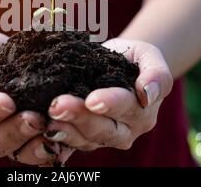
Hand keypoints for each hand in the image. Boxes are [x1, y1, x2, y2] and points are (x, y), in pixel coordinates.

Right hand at [0, 32, 62, 165]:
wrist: (2, 56)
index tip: (6, 101)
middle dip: (17, 130)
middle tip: (34, 117)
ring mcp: (12, 139)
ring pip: (21, 152)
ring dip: (36, 144)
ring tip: (51, 128)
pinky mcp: (34, 139)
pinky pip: (42, 151)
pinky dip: (54, 148)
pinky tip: (66, 138)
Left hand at [44, 38, 172, 161]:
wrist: (119, 66)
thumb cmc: (135, 59)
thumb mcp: (150, 57)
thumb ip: (157, 74)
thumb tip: (147, 93)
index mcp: (142, 111)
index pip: (127, 108)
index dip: (110, 104)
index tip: (92, 99)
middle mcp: (126, 130)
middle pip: (103, 128)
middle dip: (80, 117)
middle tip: (58, 105)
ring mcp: (104, 138)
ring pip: (85, 139)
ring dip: (65, 130)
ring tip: (48, 118)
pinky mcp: (85, 139)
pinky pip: (70, 144)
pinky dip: (57, 140)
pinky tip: (43, 131)